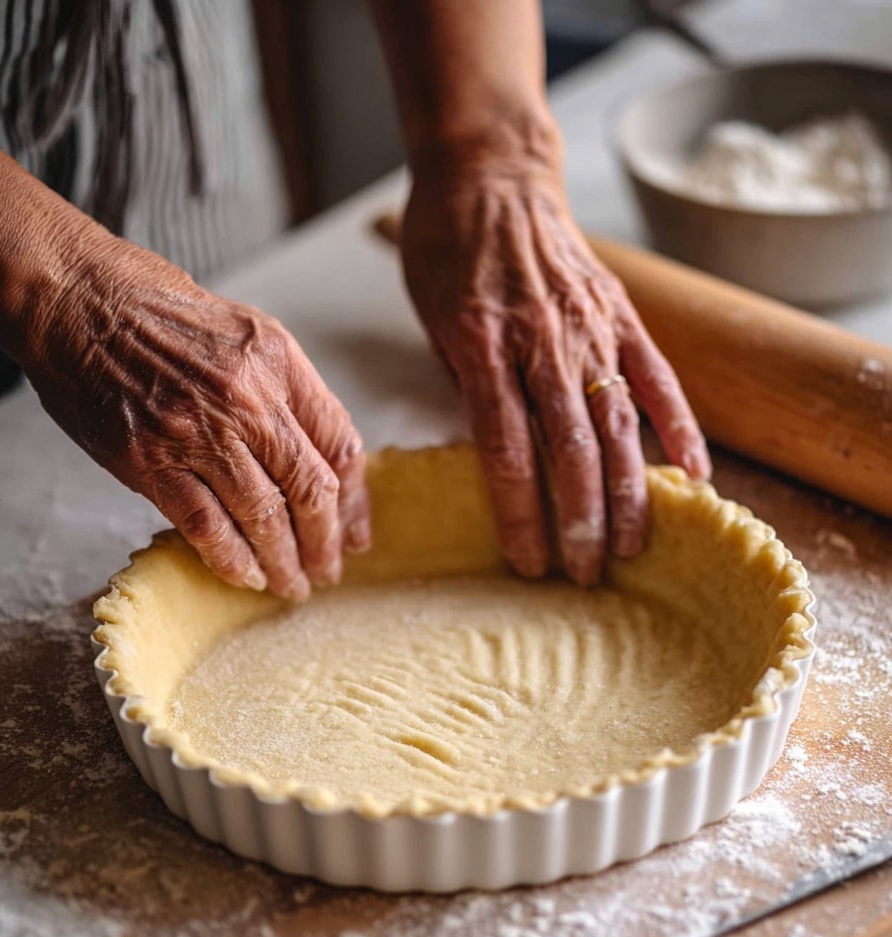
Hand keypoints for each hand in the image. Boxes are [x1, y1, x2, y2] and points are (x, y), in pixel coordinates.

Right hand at [23, 236, 370, 599]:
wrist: (73, 298)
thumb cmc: (154, 308)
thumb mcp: (242, 330)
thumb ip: (281, 390)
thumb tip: (314, 458)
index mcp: (278, 361)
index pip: (338, 443)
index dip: (354, 499)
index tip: (356, 532)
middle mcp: (247, 399)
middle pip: (309, 489)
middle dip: (325, 542)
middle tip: (329, 571)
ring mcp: (198, 433)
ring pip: (262, 517)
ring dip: (283, 561)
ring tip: (292, 585)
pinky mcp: (150, 462)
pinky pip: (206, 527)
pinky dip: (232, 559)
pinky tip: (247, 576)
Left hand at [401, 152, 710, 585]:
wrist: (493, 172)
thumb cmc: (448, 248)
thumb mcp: (431, 320)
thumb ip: (464, 388)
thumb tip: (492, 456)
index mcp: (483, 347)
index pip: (507, 449)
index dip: (520, 513)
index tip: (528, 561)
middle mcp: (542, 343)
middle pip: (569, 449)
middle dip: (579, 519)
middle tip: (584, 574)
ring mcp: (589, 330)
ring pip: (617, 425)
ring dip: (628, 492)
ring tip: (633, 545)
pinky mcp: (622, 317)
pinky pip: (659, 380)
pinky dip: (681, 430)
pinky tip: (694, 477)